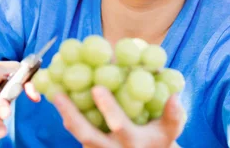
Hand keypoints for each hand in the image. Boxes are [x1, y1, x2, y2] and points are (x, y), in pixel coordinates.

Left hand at [53, 86, 184, 147]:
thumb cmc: (159, 141)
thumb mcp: (170, 132)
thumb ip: (173, 116)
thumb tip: (174, 97)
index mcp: (132, 142)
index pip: (118, 124)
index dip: (108, 107)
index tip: (97, 88)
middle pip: (87, 135)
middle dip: (72, 114)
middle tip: (58, 94)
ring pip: (79, 136)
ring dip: (66, 116)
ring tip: (55, 93)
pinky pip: (78, 135)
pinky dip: (69, 118)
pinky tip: (62, 101)